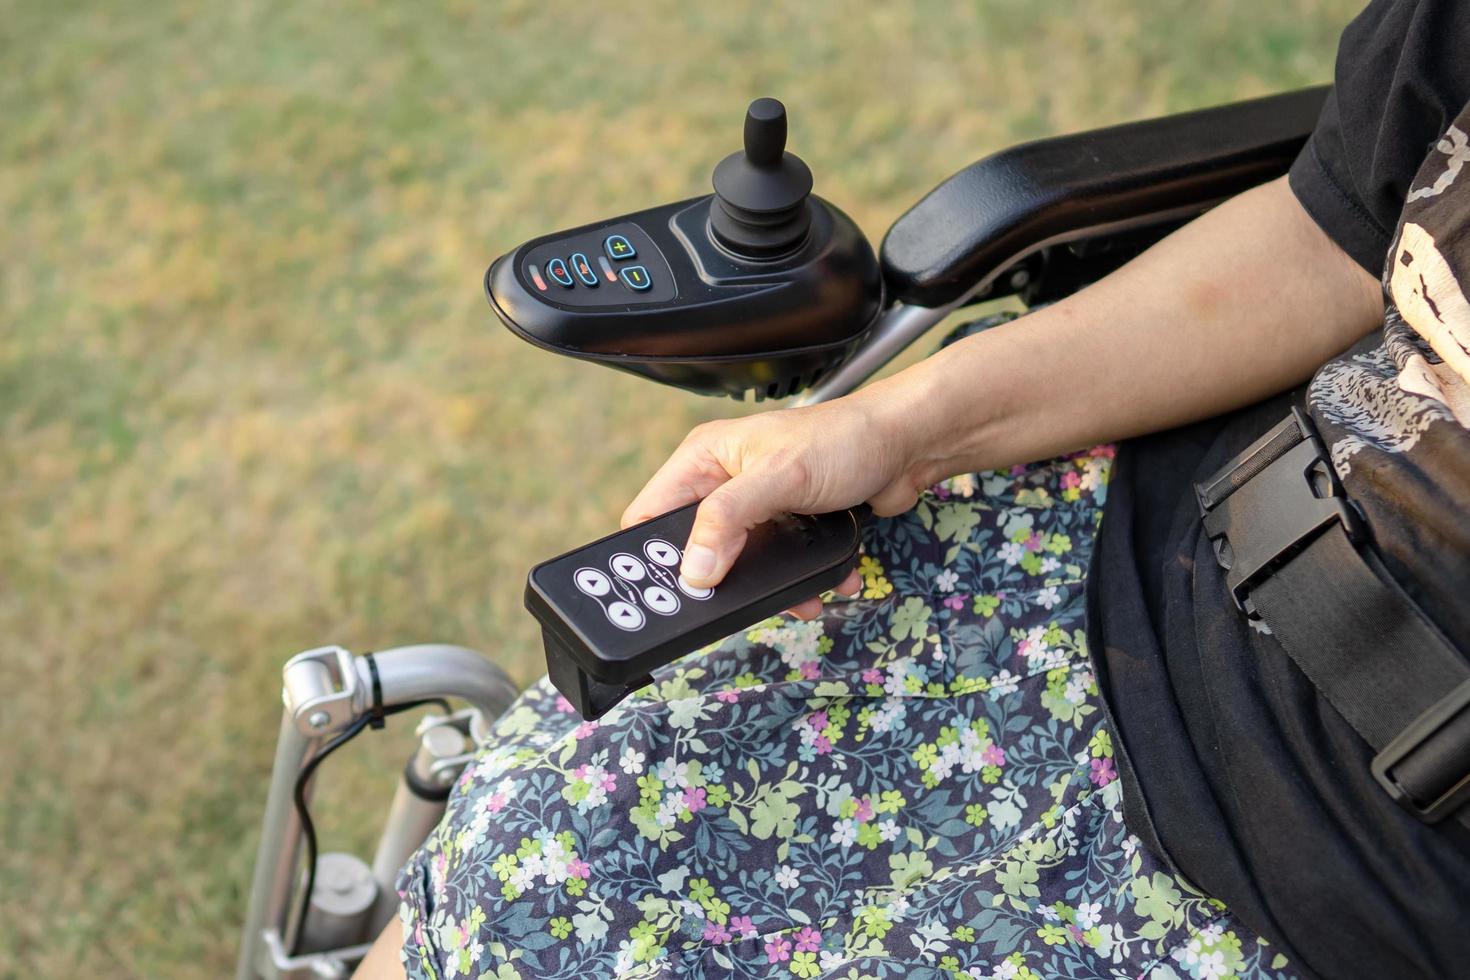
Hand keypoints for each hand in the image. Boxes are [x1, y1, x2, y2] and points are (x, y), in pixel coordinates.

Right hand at [621, 389, 925, 618]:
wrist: (909, 444)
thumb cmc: (846, 439)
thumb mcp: (779, 478)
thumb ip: (729, 520)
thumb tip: (694, 569)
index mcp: (705, 459)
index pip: (651, 514)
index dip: (652, 556)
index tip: (666, 591)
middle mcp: (724, 482)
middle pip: (695, 548)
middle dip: (716, 580)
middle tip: (726, 606)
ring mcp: (757, 506)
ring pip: (739, 564)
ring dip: (767, 587)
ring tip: (795, 598)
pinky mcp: (789, 526)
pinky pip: (778, 566)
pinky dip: (800, 581)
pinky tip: (824, 584)